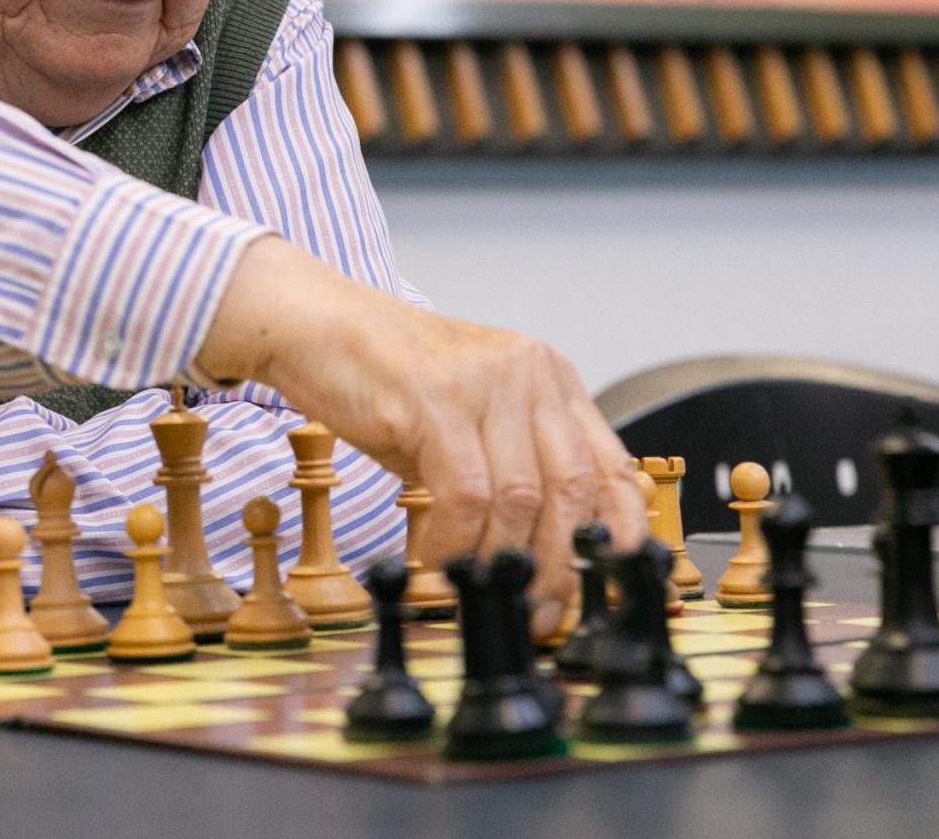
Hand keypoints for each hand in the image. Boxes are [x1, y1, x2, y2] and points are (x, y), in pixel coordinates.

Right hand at [198, 238, 642, 630]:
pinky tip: (432, 561)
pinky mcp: (438, 398)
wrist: (316, 326)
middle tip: (536, 613)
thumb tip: (542, 560)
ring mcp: (486, 382)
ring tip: (470, 588)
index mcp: (549, 380)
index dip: (622, 536)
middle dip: (557, 568)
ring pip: (521, 498)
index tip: (615, 588)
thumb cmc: (387, 384)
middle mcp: (530, 374)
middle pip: (573, 490)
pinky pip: (465, 495)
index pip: (612, 466)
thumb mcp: (469, 423)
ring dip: (498, 561)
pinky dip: (452, 543)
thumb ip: (510, 471)